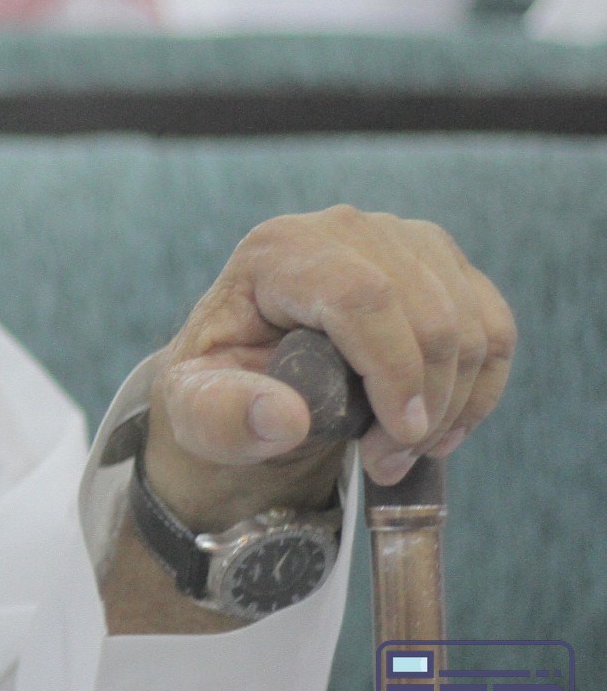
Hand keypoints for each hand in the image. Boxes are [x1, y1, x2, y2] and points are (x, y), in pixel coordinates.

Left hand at [145, 207, 514, 529]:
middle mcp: (345, 230)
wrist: (250, 374)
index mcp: (278, 250)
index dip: (393, 370)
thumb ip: (224, 415)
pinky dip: (479, 389)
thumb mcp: (197, 409)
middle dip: (423, 403)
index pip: (363, 296)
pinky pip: (493, 328)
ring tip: (403, 451)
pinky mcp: (443, 267)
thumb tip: (283, 417)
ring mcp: (402, 241)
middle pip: (428, 313)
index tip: (397, 437)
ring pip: (469, 325)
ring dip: (451, 404)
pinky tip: (441, 429)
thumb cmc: (221, 386)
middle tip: (387, 461)